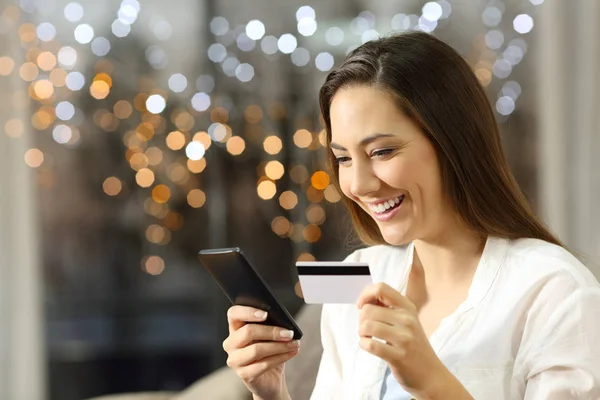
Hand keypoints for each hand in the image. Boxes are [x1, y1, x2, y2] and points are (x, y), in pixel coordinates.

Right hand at [222, 305, 299, 399]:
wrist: (270, 379)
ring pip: (256, 349)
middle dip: (272, 332)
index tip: (266, 314)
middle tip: (289, 333)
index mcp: (235, 328)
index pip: (234, 314)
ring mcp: (235, 360)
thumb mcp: (269, 335)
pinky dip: (280, 358)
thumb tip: (283, 320)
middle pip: (247, 332)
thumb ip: (270, 324)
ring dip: (279, 346)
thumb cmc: (269, 352)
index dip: (247, 312)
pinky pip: (263, 365)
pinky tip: (291, 353)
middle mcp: (231, 344)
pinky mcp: (244, 374)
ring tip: (294, 344)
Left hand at [357, 283, 460, 398]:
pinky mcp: (398, 356)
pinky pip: (370, 344)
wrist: (431, 375)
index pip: (381, 288)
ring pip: (366, 325)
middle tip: (368, 328)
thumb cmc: (414, 345)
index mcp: (407, 307)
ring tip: (368, 337)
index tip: (362, 306)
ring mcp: (404, 338)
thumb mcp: (407, 320)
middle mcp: (407, 319)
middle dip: (361, 319)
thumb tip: (366, 298)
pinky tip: (370, 346)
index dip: (365, 294)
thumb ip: (389, 307)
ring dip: (361, 332)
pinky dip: (364, 344)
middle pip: (368, 309)